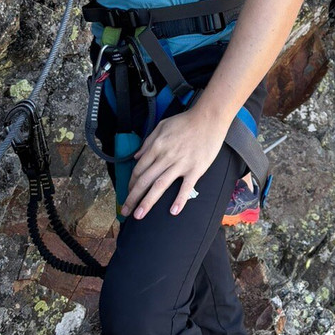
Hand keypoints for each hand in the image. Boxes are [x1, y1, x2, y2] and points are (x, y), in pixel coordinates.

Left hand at [121, 102, 228, 218]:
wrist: (209, 118)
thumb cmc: (185, 121)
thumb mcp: (162, 125)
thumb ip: (147, 141)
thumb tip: (136, 157)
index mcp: (156, 146)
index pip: (139, 169)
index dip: (131, 184)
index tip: (127, 194)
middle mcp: (166, 157)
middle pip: (145, 180)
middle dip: (133, 198)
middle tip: (125, 212)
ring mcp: (181, 164)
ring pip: (160, 186)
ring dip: (147, 202)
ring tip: (139, 215)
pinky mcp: (195, 168)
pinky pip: (186, 187)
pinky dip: (179, 199)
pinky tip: (173, 211)